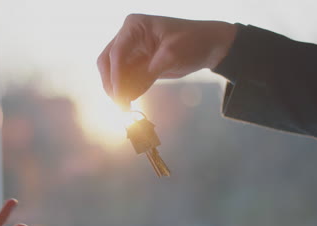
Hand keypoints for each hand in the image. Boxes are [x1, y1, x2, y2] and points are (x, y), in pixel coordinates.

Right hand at [97, 14, 236, 107]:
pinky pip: (127, 80)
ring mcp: (132, 51)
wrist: (209, 46)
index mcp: (134, 26)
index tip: (118, 95)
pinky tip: (130, 103)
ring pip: (114, 73)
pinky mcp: (138, 64)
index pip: (116, 53)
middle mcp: (128, 37)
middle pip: (107, 62)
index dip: (114, 76)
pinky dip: (127, 91)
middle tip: (119, 104)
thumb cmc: (193, 42)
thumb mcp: (171, 55)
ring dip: (118, 90)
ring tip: (125, 108)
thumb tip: (127, 93)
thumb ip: (147, 73)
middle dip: (111, 84)